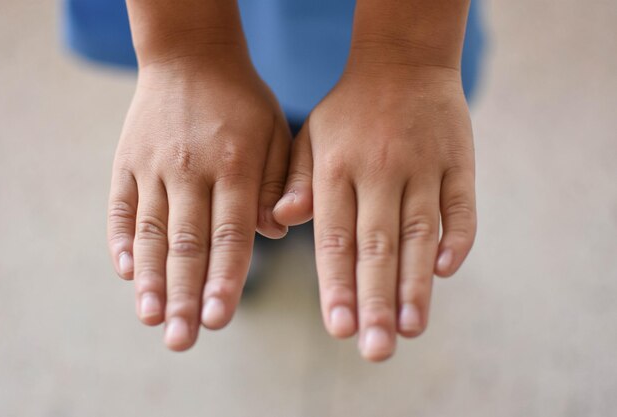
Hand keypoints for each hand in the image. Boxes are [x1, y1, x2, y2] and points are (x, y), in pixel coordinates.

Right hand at [107, 57, 290, 350]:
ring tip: (151, 317)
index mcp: (237, 165)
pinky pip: (120, 206)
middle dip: (185, 295)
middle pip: (189, 243)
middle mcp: (193, 168)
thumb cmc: (244, 103)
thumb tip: (276, 233)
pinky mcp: (127, 160)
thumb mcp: (276, 134)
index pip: (231, 235)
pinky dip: (121, 240)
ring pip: (152, 230)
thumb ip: (278, 184)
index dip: (224, 280)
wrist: (191, 55)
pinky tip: (126, 272)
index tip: (218, 319)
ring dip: (151, 278)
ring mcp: (155, 164)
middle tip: (182, 340)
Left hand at [273, 67, 476, 360]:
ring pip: (421, 232)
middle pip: (378, 245)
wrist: (403, 60)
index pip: (335, 238)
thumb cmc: (348, 110)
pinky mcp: (458, 160)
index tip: (340, 329)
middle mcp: (379, 171)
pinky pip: (461, 205)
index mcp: (336, 168)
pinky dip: (458, 239)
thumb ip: (296, 180)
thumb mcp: (310, 136)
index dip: (338, 285)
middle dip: (377, 300)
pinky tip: (447, 272)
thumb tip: (283, 220)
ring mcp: (422, 165)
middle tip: (376, 349)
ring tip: (411, 329)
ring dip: (417, 283)